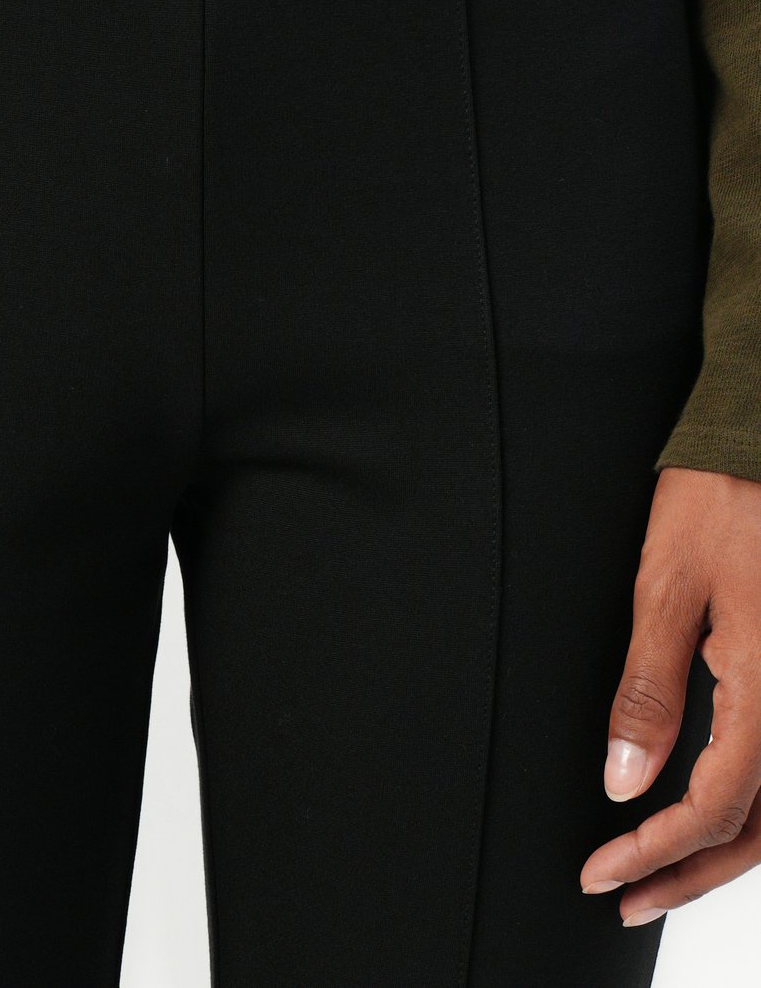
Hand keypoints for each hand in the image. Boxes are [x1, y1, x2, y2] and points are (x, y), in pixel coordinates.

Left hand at [580, 464, 760, 926]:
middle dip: (689, 872)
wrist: (757, 451)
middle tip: (627, 896)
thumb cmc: (718, 505)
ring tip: (659, 875)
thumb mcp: (667, 591)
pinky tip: (708, 815)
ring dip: (721, 852)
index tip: (601, 870)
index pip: (716, 807)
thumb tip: (624, 780)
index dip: (655, 849)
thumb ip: (648, 690)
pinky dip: (749, 809)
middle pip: (758, 830)